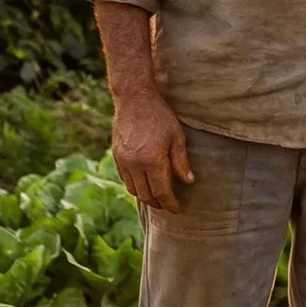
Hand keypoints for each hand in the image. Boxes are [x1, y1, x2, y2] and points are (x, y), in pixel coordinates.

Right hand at [112, 88, 193, 211]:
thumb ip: (181, 162)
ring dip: (145, 196)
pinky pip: (124, 178)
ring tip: (156, 197)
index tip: (177, 208)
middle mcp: (134, 164)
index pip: (161, 192)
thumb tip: (189, 181)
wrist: (134, 98)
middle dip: (157, 203)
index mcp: (151, 160)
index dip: (169, 203)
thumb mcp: (176, 137)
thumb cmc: (159, 115)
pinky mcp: (116, 155)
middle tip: (167, 205)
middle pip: (145, 195)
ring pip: (132, 189)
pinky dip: (134, 185)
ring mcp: (123, 160)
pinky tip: (143, 183)